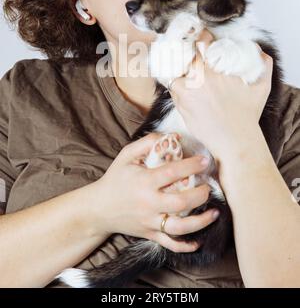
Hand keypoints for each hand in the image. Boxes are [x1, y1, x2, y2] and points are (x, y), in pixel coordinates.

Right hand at [96, 133, 218, 252]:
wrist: (98, 208)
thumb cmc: (115, 178)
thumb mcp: (126, 155)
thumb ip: (147, 143)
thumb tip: (172, 136)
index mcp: (144, 182)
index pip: (173, 173)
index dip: (191, 165)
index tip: (205, 161)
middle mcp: (148, 203)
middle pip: (180, 203)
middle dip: (200, 195)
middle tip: (209, 186)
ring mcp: (150, 221)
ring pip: (179, 228)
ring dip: (200, 222)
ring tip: (214, 213)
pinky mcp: (149, 234)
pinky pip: (169, 244)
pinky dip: (185, 246)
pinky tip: (198, 241)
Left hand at [168, 29, 272, 160]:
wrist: (235, 141)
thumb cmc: (247, 116)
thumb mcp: (261, 88)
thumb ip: (264, 66)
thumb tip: (261, 52)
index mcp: (213, 71)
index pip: (201, 43)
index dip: (202, 37)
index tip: (203, 38)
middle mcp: (196, 80)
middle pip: (183, 55)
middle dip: (186, 51)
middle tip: (190, 51)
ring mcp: (185, 93)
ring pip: (174, 71)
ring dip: (178, 68)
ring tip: (183, 68)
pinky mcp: (180, 106)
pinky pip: (173, 89)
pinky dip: (177, 85)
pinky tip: (183, 85)